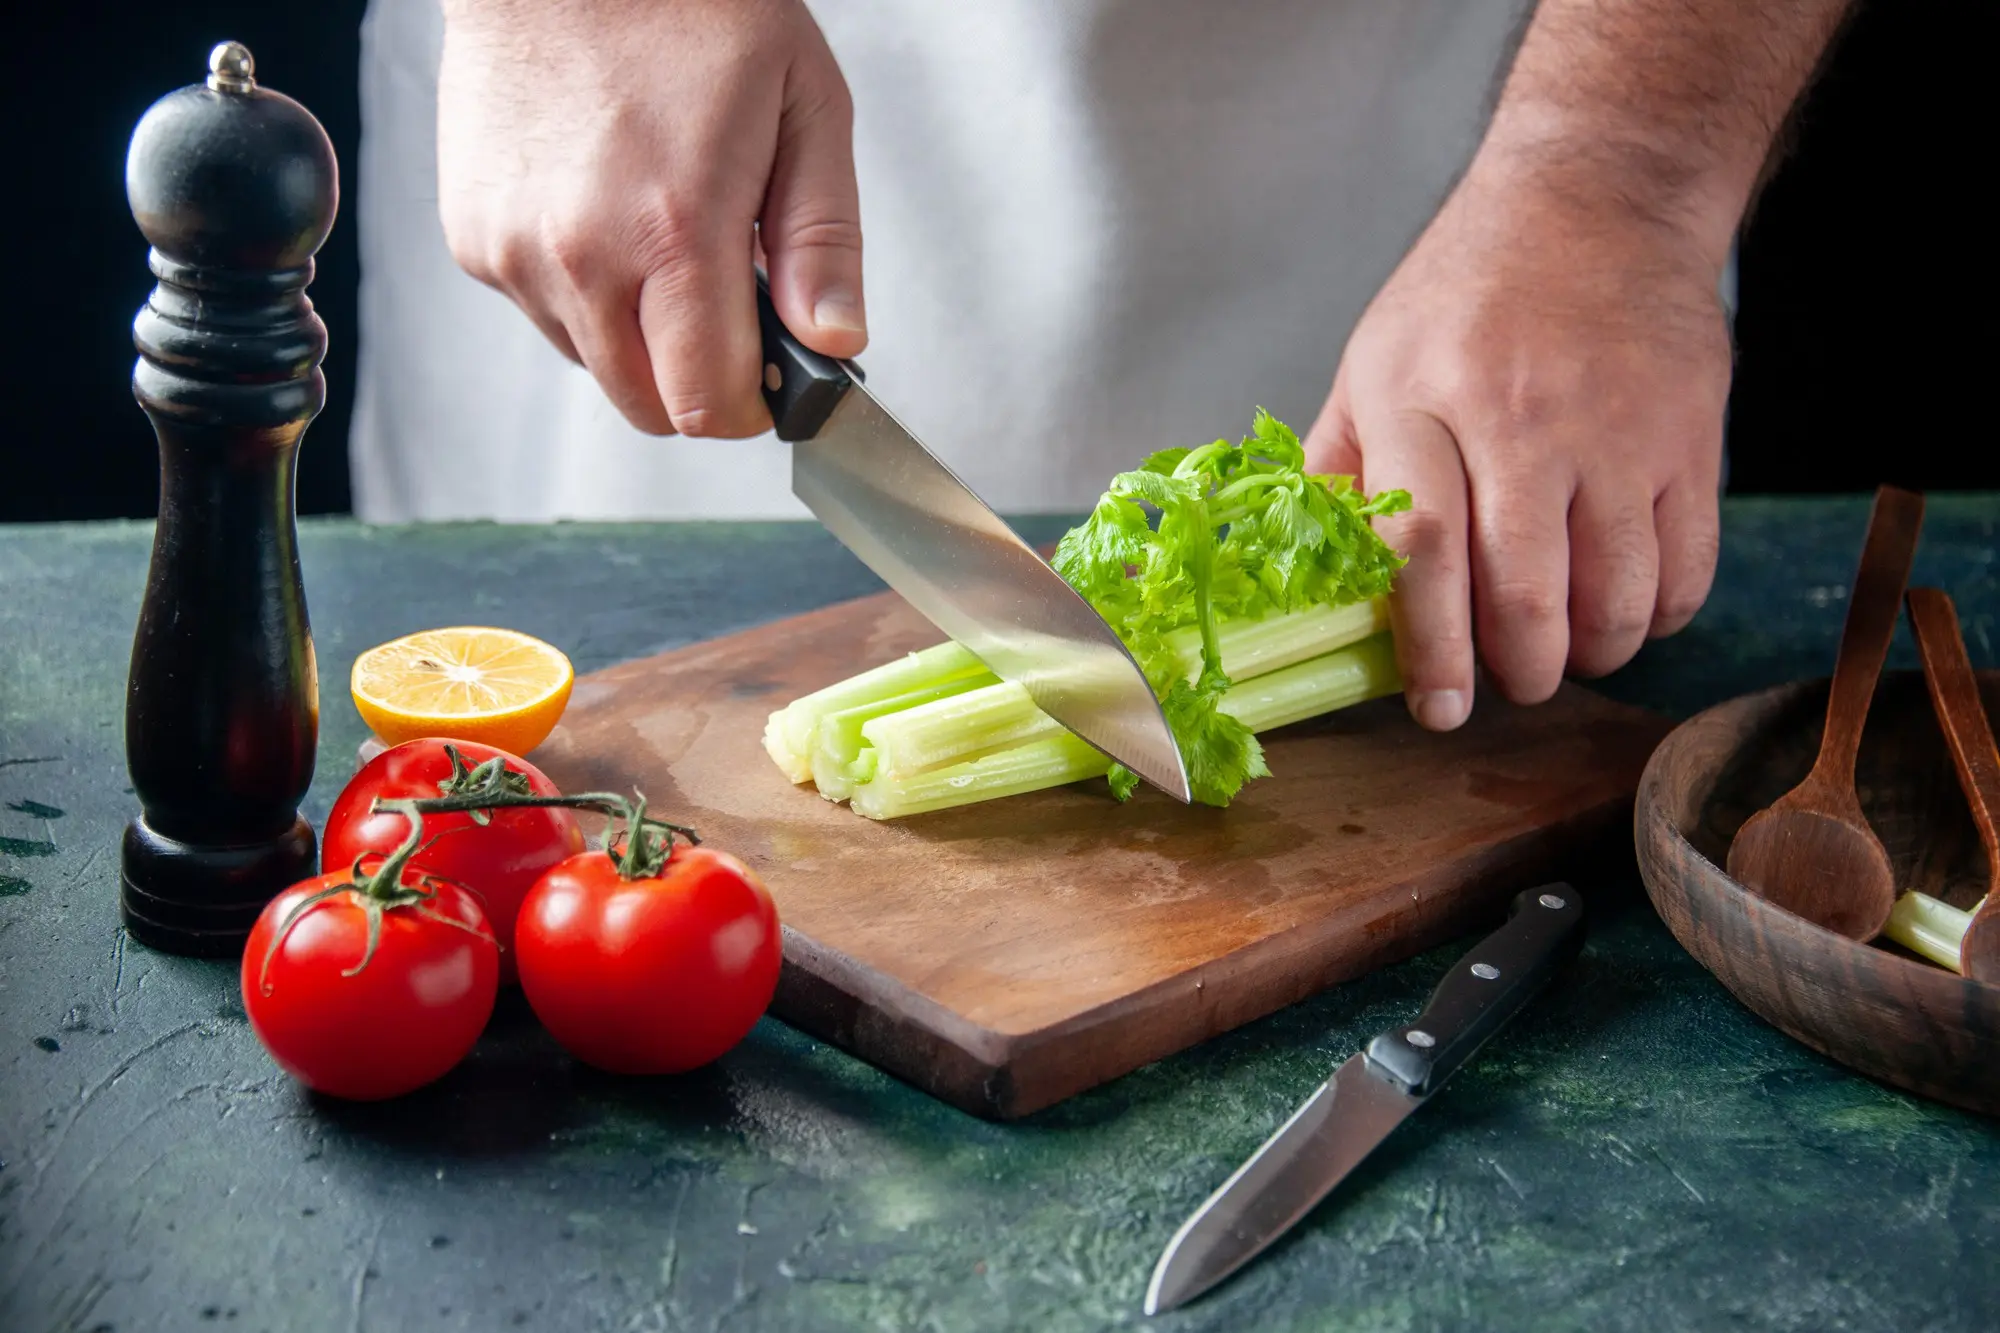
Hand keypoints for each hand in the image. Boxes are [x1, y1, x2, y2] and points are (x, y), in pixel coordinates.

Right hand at [436, 0, 863, 436]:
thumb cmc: (688, 6)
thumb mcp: (803, 106)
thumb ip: (824, 240)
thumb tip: (835, 344)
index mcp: (675, 231)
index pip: (708, 405)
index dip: (753, 405)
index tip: (771, 375)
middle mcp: (581, 256)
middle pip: (649, 407)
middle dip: (698, 381)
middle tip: (727, 306)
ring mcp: (516, 254)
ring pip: (594, 366)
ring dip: (638, 335)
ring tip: (659, 232)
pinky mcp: (474, 241)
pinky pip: (544, 315)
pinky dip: (583, 291)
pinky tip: (604, 212)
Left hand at [1306, 153, 1730, 730]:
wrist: (1598, 197)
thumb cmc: (1469, 291)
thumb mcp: (1373, 360)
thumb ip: (1341, 469)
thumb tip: (1307, 578)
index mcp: (1420, 399)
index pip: (1419, 547)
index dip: (1430, 646)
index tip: (1437, 707)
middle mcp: (1518, 417)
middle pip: (1522, 592)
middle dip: (1519, 671)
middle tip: (1510, 684)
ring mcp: (1613, 429)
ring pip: (1614, 596)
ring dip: (1592, 655)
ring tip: (1567, 651)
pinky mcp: (1689, 435)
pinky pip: (1686, 567)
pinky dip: (1658, 617)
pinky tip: (1628, 608)